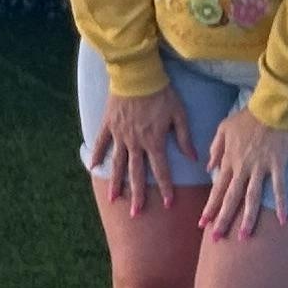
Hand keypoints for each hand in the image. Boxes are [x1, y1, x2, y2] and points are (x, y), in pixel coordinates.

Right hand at [87, 82, 191, 211]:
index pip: (161, 170)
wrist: (138, 74)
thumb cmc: (162, 92)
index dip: (165, 188)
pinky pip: (101, 144)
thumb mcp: (179, 114)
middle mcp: (136, 142)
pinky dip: (97, 155)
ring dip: (116, 182)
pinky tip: (94, 168)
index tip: (168, 203)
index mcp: (154, 141)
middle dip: (137, 195)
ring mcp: (120, 135)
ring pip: (118, 163)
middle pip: (137, 173)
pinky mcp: (108, 125)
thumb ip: (185, 137)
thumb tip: (193, 158)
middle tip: (136, 213)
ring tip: (114, 199)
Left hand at [199, 106, 287, 239]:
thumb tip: (208, 168)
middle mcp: (242, 167)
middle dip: (223, 219)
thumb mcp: (223, 128)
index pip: (217, 189)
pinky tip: (282, 220)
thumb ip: (215, 149)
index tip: (202, 224)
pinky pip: (280, 187)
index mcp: (229, 160)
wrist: (271, 106)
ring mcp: (261, 167)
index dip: (210, 207)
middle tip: (216, 238)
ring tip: (244, 236)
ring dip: (247, 217)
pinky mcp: (278, 164)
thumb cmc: (248, 116)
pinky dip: (281, 203)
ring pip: (252, 197)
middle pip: (231, 198)